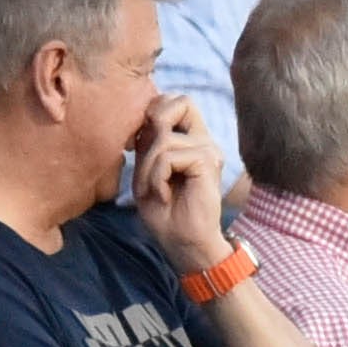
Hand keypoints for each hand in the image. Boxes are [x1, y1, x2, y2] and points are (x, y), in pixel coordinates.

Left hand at [133, 92, 231, 269]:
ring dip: (147, 167)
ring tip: (152, 190)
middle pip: (182, 101)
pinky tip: (163, 195)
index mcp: (190, 141)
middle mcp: (203, 141)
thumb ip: (147, 145)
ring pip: (164, 139)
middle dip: (156, 122)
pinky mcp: (208, 163)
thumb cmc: (165, 214)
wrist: (185, 244)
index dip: (154, 112)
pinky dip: (157, 177)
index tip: (139, 144)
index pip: (174, 102)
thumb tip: (143, 120)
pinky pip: (169, 156)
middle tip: (145, 153)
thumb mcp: (147, 173)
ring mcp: (208, 150)